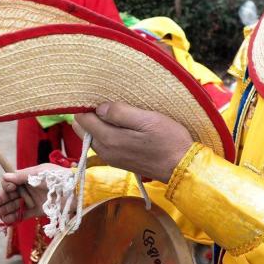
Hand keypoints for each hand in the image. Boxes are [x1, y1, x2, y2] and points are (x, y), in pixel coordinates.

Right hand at [0, 164, 63, 223]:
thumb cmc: (59, 177)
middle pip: (11, 195)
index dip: (7, 186)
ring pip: (15, 206)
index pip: (11, 182)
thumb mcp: (40, 172)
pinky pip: (23, 215)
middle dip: (1, 199)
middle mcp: (28, 189)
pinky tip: (5, 220)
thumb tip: (5, 176)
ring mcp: (32, 201)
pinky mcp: (38, 212)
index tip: (10, 188)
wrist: (75, 191)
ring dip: (5, 209)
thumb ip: (22, 175)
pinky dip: (14, 218)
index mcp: (28, 177)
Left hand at [73, 102, 192, 181]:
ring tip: (118, 113)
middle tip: (110, 104)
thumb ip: (120, 113)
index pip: (81, 120)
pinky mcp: (118, 161)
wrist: (182, 167)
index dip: (87, 106)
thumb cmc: (168, 140)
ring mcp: (111, 158)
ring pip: (92, 137)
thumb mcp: (147, 120)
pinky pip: (102, 144)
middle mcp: (105, 151)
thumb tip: (99, 108)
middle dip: (90, 115)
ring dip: (98, 124)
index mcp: (109, 139)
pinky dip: (105, 133)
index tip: (100, 97)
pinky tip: (122, 126)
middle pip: (82, 129)